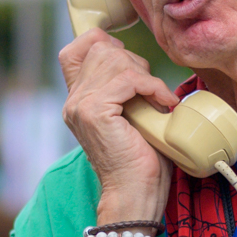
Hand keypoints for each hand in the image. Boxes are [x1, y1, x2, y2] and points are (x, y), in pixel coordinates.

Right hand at [59, 29, 178, 222]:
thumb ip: (123, 89)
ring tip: (158, 99)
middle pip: (101, 48)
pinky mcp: (94, 111)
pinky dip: (152, 86)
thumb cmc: (140, 160)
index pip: (75, 49)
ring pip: (114, 59)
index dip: (102, 43)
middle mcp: (73, 100)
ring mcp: (80, 105)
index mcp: (77, 100)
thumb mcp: (130, 115)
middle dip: (134, 61)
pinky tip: (162, 103)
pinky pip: (127, 78)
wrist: (135, 194)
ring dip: (145, 75)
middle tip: (151, 91)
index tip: (132, 63)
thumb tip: (138, 62)